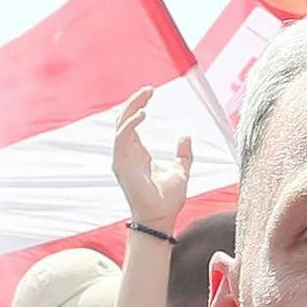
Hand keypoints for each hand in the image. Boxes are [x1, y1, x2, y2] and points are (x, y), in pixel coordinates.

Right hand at [111, 89, 190, 229]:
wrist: (162, 217)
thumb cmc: (168, 199)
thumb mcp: (181, 170)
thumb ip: (184, 154)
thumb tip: (186, 135)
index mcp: (138, 153)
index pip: (132, 123)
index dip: (139, 106)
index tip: (151, 92)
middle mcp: (126, 153)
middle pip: (124, 120)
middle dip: (134, 102)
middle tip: (149, 89)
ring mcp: (121, 158)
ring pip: (121, 125)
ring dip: (132, 108)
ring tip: (146, 95)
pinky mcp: (121, 164)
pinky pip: (122, 138)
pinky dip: (131, 124)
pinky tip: (143, 114)